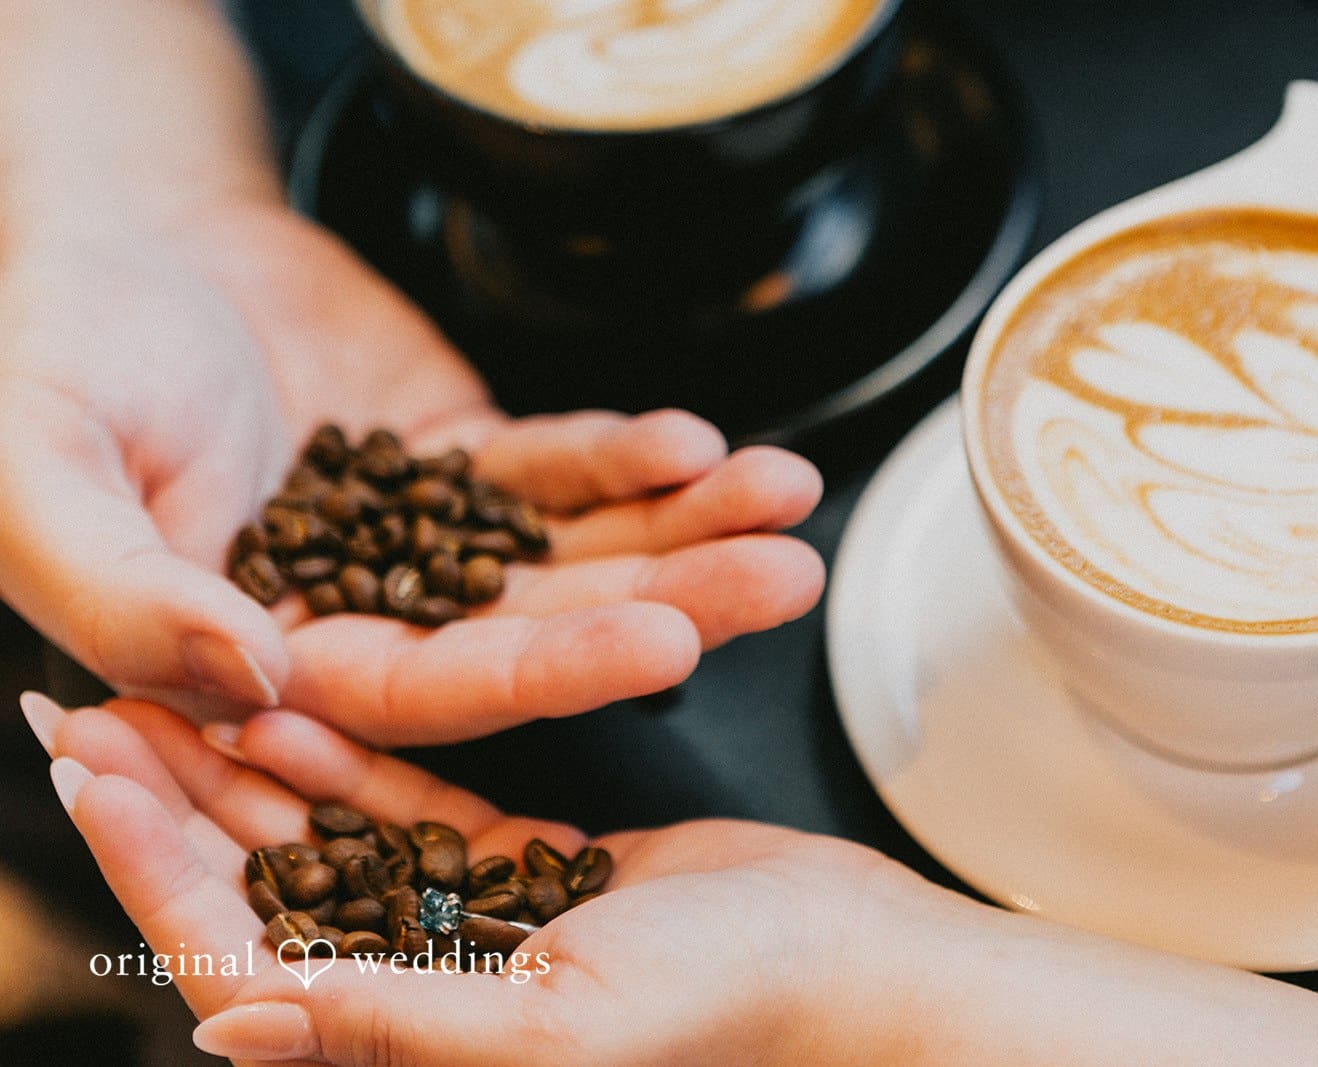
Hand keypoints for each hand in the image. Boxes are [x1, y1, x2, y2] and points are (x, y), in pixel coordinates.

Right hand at [0, 201, 822, 742]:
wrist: (132, 234)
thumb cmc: (61, 348)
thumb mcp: (41, 471)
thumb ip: (124, 588)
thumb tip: (247, 674)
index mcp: (269, 663)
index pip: (425, 691)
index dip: (545, 669)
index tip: (663, 641)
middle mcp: (364, 617)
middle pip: (537, 631)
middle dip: (665, 603)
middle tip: (783, 578)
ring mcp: (426, 542)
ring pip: (572, 554)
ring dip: (685, 530)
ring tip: (787, 498)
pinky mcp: (467, 464)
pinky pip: (560, 468)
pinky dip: (629, 457)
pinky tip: (700, 442)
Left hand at [26, 693, 1317, 1066]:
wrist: (842, 959)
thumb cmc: (724, 1007)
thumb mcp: (555, 1020)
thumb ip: (400, 1018)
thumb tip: (237, 1023)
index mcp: (400, 1033)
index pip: (232, 947)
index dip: (147, 860)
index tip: (86, 766)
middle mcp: (409, 979)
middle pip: (256, 879)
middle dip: (170, 791)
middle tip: (84, 700)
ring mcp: (457, 919)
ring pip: (323, 827)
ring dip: (247, 753)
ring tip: (170, 677)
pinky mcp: (512, 867)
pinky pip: (406, 797)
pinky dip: (353, 742)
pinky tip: (301, 678)